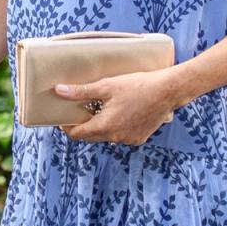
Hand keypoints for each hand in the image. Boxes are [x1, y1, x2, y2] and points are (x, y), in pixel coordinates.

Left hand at [56, 70, 176, 145]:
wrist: (168, 91)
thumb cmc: (138, 86)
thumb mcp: (106, 86)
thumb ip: (81, 91)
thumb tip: (59, 91)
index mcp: (104, 127)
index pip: (77, 134)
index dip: (67, 127)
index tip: (64, 118)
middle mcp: (115, 138)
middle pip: (90, 137)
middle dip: (83, 126)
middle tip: (81, 111)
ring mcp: (129, 140)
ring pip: (106, 137)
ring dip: (101, 127)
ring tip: (102, 109)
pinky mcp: (140, 138)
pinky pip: (121, 136)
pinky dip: (117, 128)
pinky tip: (121, 113)